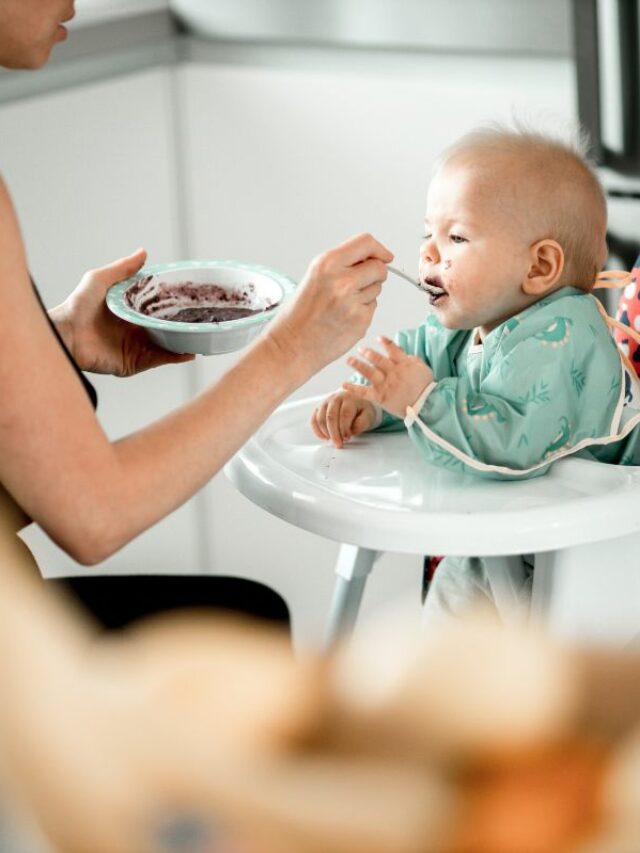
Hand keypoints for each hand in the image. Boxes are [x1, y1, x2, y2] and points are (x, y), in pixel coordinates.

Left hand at [49, 249, 194, 375]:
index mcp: (129, 313)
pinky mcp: (135, 363)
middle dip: (183, 325)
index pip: (156, 309)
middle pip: (166, 328)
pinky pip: (159, 360)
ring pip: (167, 345)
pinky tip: (190, 351)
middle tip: (202, 318)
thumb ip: (123, 268)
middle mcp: (135, 331)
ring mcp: (136, 348)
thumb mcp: (100, 279)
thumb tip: (143, 251)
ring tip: (202, 335)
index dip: (172, 305)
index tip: (189, 299)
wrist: (67, 334)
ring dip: (184, 341)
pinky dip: (175, 356)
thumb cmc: (78, 306)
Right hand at [268, 233, 392, 379]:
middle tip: (358, 283)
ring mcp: (352, 302)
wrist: (292, 345)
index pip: (366, 243)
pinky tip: (344, 317)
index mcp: (327, 263)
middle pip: (379, 267)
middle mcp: (341, 281)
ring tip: (343, 304)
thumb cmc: (299, 314)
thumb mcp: (315, 276)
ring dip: (367, 293)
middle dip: (374, 274)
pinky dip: (363, 311)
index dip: (379, 249)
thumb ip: (343, 264)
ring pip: (377, 288)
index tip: (385, 255)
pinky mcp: (360, 320)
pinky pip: (373, 307)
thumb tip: (371, 258)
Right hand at [311, 391, 377, 448]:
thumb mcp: (368, 416)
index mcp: (349, 398)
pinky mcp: (318, 408)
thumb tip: (350, 431)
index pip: (344, 414)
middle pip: (330, 416)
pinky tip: (325, 438)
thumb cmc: (362, 411)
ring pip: (320, 418)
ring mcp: (325, 402)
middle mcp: (335, 397)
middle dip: (334, 433)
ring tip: (334, 440)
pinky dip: (317, 431)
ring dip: (326, 432)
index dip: (345, 428)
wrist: (355, 403)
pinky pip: (313, 420)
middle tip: (338, 444)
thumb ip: (361, 423)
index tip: (347, 438)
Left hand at [342, 336, 433, 417]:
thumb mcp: (422, 368)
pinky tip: (343, 384)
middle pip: (377, 359)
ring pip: (368, 372)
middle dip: (367, 353)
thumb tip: (402, 352)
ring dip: (357, 365)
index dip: (385, 342)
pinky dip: (353, 388)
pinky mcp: (379, 397)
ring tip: (349, 360)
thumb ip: (410, 359)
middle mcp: (393, 372)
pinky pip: (363, 392)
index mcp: (403, 364)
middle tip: (360, 349)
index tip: (378, 338)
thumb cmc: (426, 387)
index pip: (392, 349)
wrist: (426, 405)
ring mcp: (385, 385)